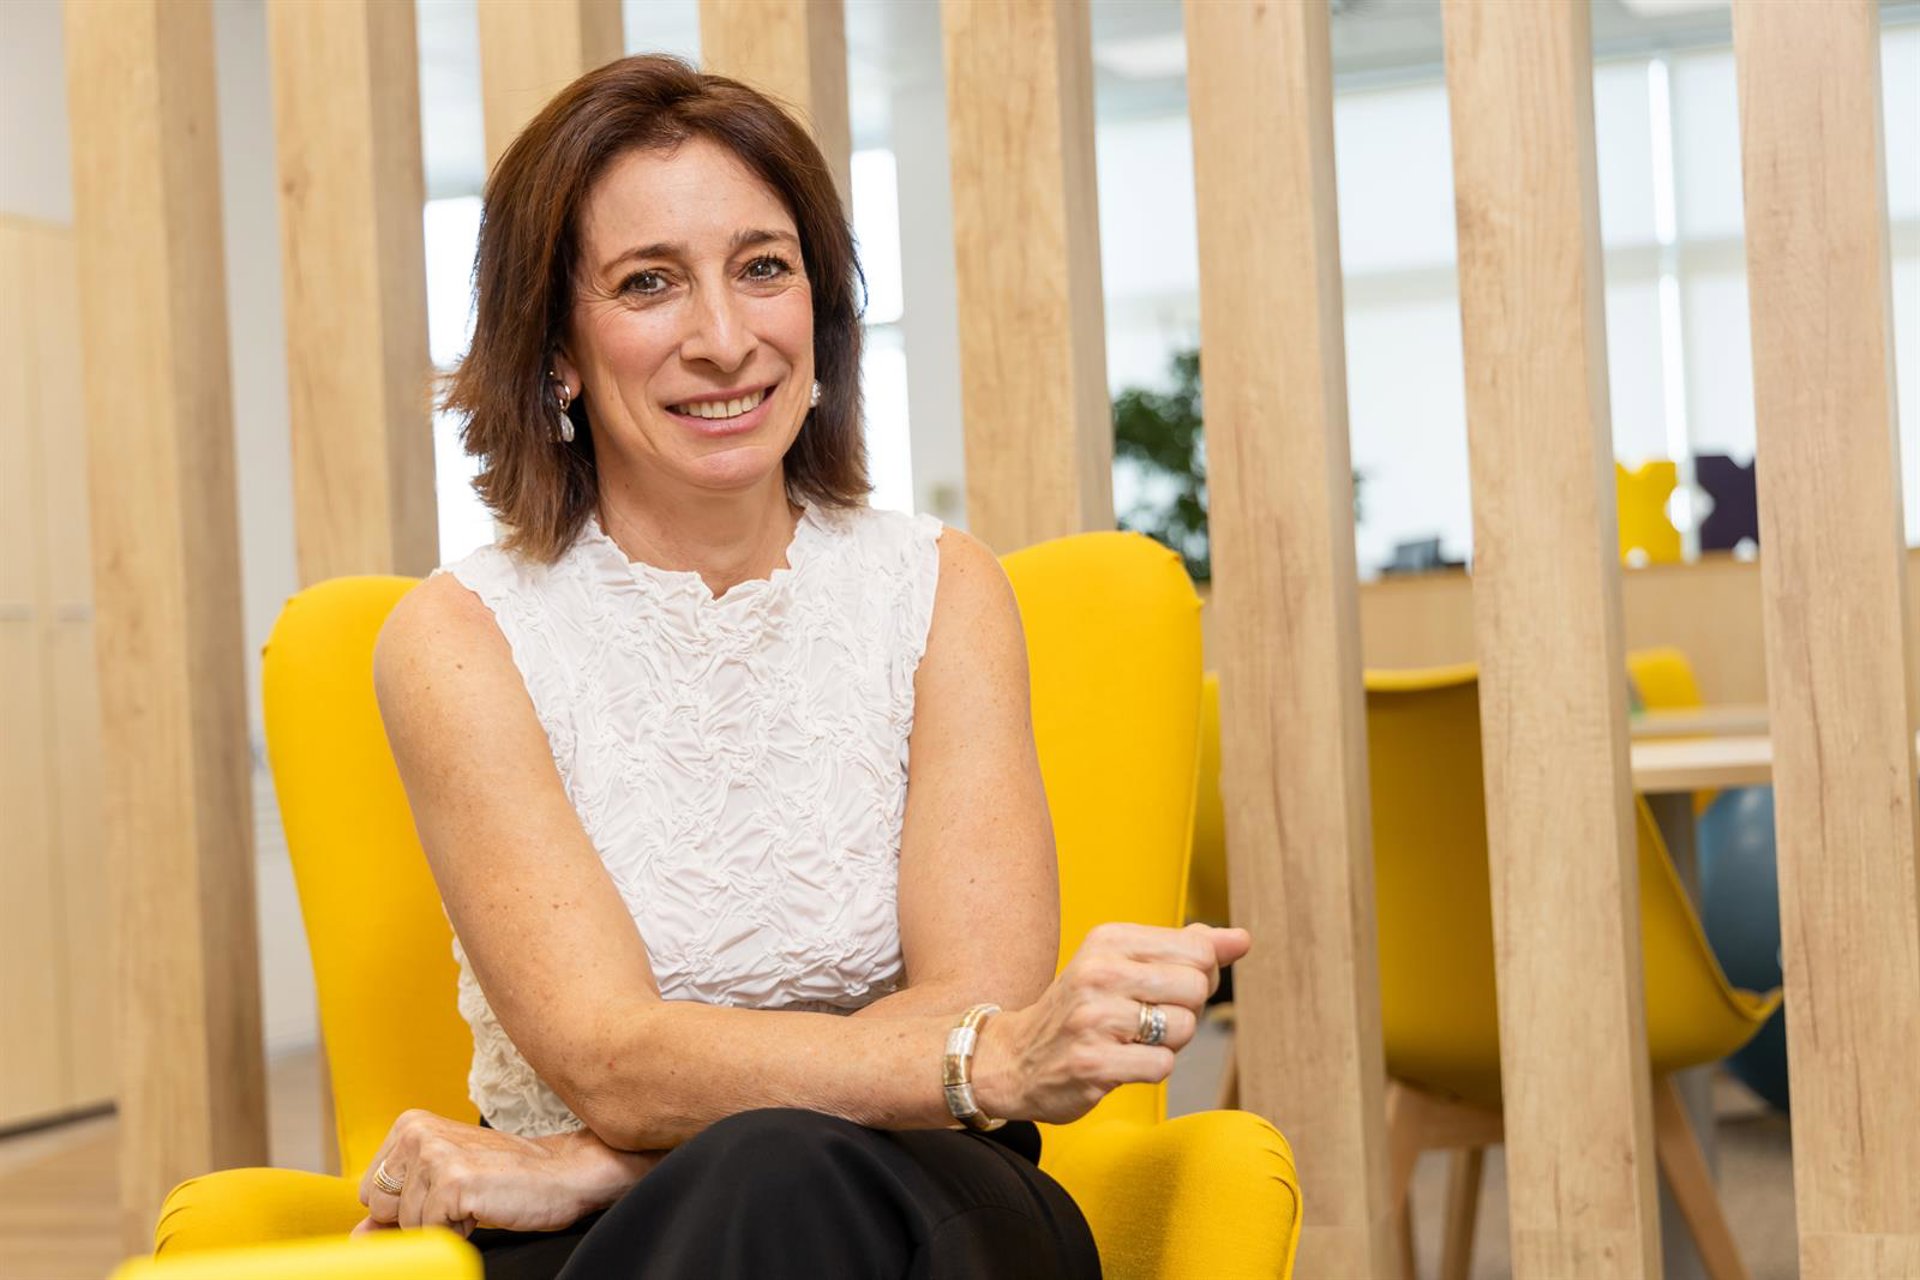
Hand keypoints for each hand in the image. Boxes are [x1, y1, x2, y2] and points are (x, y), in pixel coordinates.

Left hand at [356, 1110, 656, 1235]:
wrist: (564, 1172)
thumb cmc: (506, 1176)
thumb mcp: (442, 1185)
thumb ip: (395, 1208)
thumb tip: (357, 1236)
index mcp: (409, 1125)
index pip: (371, 1192)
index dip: (406, 1207)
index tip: (444, 1194)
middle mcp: (415, 1133)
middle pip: (380, 1209)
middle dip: (416, 1216)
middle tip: (460, 1198)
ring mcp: (433, 1155)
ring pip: (406, 1225)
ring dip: (441, 1225)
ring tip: (475, 1201)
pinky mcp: (452, 1182)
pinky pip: (430, 1232)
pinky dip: (457, 1232)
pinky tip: (483, 1209)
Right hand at [973, 922, 1249, 1124]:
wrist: (1015, 1059)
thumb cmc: (1085, 1010)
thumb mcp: (1125, 964)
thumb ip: (1185, 950)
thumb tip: (1241, 939)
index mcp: (1110, 939)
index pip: (1198, 950)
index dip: (1199, 977)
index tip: (1167, 989)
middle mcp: (1099, 972)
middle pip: (1196, 988)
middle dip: (1185, 1011)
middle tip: (1146, 1020)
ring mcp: (1093, 1018)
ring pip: (1183, 1028)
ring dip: (1169, 1044)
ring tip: (1131, 1041)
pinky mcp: (1092, 1063)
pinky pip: (1162, 1066)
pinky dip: (1151, 1070)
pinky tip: (1122, 1063)